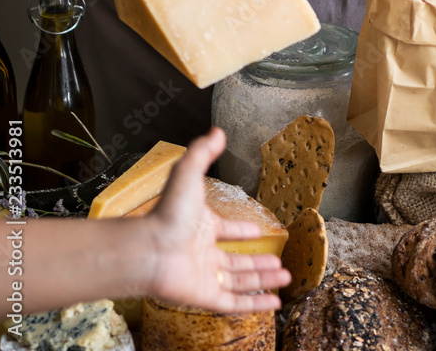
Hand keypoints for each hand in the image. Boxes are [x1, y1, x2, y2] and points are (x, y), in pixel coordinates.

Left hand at [144, 127, 290, 312]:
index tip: (258, 230)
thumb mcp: (188, 173)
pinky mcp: (206, 296)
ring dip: (263, 279)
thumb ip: (203, 152)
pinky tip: (273, 303)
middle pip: (237, 260)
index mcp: (202, 227)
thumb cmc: (167, 212)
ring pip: (240, 280)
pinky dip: (255, 304)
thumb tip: (217, 131)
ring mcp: (205, 276)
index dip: (242, 231)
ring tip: (285, 277)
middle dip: (259, 261)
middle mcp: (203, 252)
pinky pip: (235, 302)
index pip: (226, 231)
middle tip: (279, 263)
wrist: (150, 249)